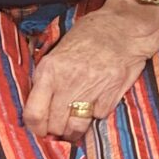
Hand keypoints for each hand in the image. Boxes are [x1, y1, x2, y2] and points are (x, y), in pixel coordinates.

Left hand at [23, 0, 158, 140]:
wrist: (124, 27)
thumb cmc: (90, 35)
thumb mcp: (58, 51)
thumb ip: (47, 78)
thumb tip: (39, 107)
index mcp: (50, 70)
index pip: (34, 114)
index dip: (35, 128)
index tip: (40, 129)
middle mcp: (68, 82)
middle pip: (55, 125)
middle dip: (56, 131)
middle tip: (59, 127)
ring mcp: (91, 90)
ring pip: (76, 127)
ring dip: (74, 131)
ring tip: (74, 125)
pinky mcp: (111, 95)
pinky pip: (98, 117)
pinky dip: (96, 115)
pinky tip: (96, 103)